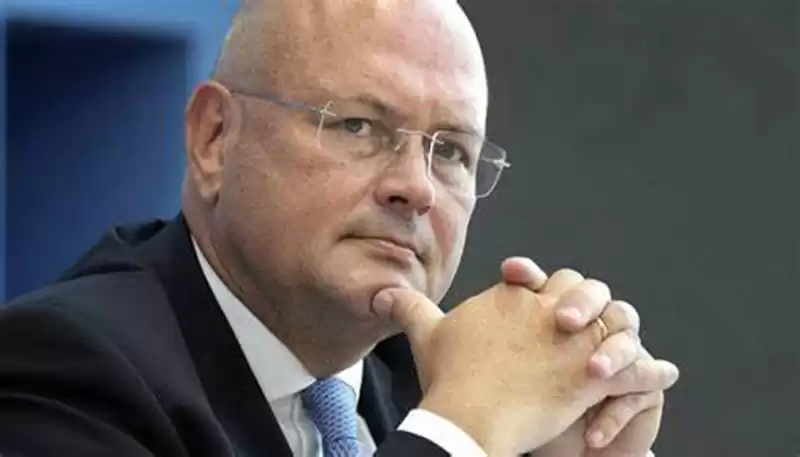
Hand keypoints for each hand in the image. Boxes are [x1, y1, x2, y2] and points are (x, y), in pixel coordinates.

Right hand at [371, 264, 677, 455]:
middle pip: (583, 289)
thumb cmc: (449, 377)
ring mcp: (573, 340)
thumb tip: (381, 292)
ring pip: (614, 321)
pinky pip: (635, 366)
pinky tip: (665, 372)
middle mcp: (547, 309)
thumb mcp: (428, 335)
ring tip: (630, 346)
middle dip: (586, 302)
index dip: (544, 288)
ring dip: (623, 334)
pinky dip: (652, 370)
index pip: (540, 279)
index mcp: (513, 297)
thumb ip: (410, 308)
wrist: (468, 414)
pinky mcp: (591, 373)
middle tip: (582, 324)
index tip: (543, 304)